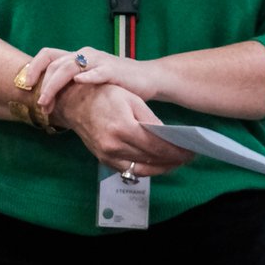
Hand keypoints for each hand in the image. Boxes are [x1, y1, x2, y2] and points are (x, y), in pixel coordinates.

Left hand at [27, 47, 158, 109]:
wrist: (147, 79)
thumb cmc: (116, 83)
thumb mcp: (89, 82)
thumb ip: (71, 85)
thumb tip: (46, 101)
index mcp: (77, 56)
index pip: (47, 55)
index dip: (33, 68)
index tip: (25, 87)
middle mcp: (85, 55)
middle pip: (55, 65)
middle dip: (43, 86)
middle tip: (40, 105)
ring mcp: (99, 61)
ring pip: (69, 67)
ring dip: (55, 85)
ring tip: (48, 102)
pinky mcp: (114, 70)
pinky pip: (98, 71)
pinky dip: (87, 76)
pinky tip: (78, 83)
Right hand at [51, 83, 192, 176]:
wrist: (73, 102)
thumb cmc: (103, 94)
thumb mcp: (130, 99)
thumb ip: (150, 119)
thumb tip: (167, 137)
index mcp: (122, 126)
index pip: (157, 145)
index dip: (177, 150)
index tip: (191, 150)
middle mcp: (114, 145)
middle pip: (152, 159)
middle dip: (173, 159)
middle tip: (188, 156)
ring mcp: (107, 155)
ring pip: (142, 169)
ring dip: (162, 168)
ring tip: (176, 162)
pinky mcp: (103, 159)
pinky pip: (129, 170)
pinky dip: (146, 169)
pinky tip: (157, 164)